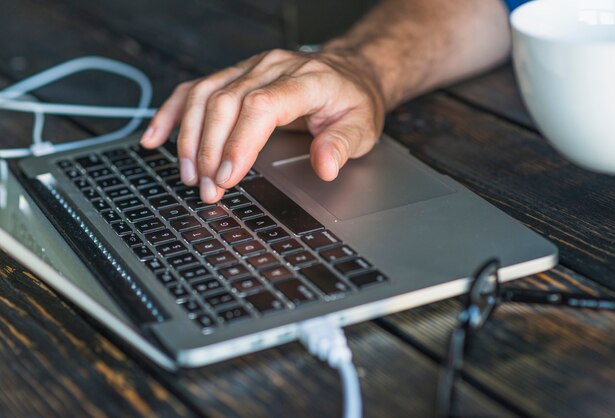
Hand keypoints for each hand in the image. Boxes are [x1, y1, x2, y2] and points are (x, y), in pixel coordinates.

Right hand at [140, 48, 384, 202]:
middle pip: (225, 102)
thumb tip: (325, 166)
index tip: (228, 177)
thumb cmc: (352, 101)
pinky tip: (156, 137)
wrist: (348, 74)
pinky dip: (171, 113)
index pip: (261, 106)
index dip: (239, 142)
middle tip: (208, 189)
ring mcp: (249, 69)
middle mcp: (272, 68)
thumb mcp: (361, 126)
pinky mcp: (234, 75)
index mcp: (306, 79)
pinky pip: (194, 89)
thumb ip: (342, 145)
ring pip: (204, 95)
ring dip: (189, 138)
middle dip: (211, 150)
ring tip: (189, 175)